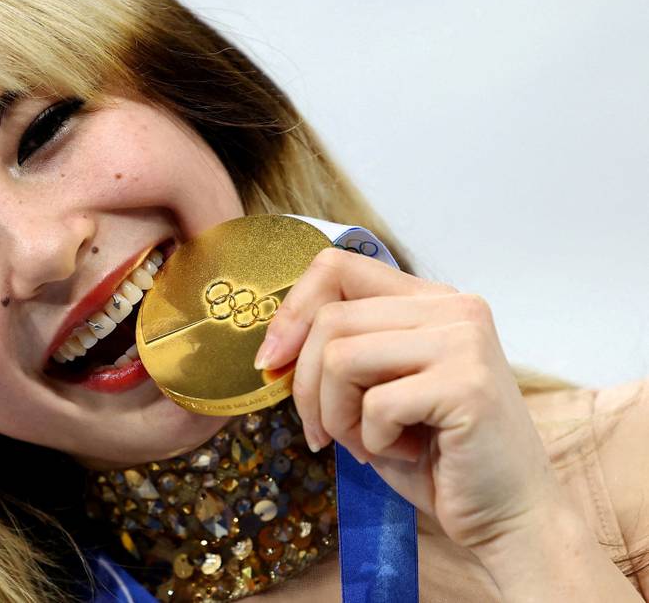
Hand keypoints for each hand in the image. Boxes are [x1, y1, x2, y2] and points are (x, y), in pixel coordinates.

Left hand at [253, 247, 562, 551]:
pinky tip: (406, 452)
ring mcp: (464, 340)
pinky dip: (373, 441)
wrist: (509, 516)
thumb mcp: (376, 390)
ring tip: (368, 443)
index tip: (272, 360)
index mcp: (428, 299)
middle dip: (307, 386)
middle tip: (322, 433)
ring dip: (336, 416)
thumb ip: (339, 352)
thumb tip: (274, 345)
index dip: (291, 312)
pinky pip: (376, 404)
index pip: (336, 266)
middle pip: (330, 319)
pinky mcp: (467, 384)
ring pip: (341, 357)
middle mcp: (452, 306)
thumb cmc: (435, 455)